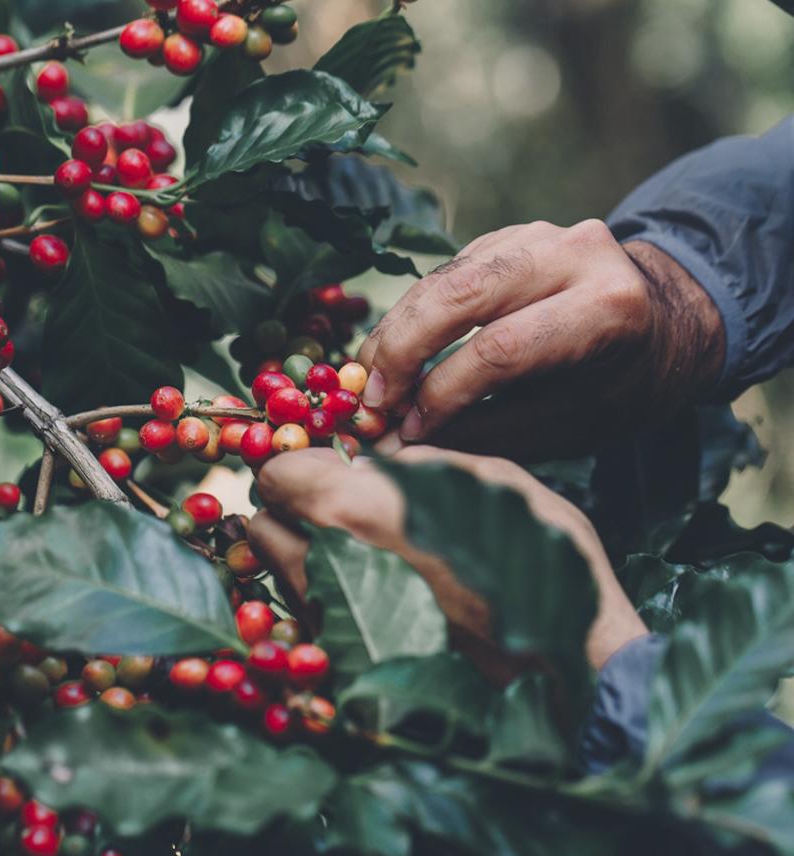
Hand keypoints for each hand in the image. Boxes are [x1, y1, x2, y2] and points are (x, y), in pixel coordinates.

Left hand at [247, 445, 646, 671]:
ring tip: (364, 553)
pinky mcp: (343, 666)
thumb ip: (415, 464)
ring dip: (306, 556)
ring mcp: (331, 625)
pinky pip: (310, 618)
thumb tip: (371, 466)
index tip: (329, 469)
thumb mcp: (488, 481)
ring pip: (280, 575)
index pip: (275, 475)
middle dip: (291, 512)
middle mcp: (326, 568)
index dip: (299, 466)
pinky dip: (328, 599)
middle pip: (263, 527)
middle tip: (338, 508)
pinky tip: (379, 594)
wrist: (564, 670)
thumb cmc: (538, 563)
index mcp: (355, 511)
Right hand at [356, 221, 725, 459]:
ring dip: (396, 330)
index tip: (405, 430)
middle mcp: (574, 255)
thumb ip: (484, 431)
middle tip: (369, 399)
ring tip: (369, 380)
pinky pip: (444, 273)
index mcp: (606, 311)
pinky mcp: (508, 234)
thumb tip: (401, 443)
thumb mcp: (566, 425)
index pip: (502, 350)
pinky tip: (395, 351)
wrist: (662, 323)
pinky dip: (412, 313)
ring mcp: (539, 234)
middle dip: (402, 349)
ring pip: (443, 278)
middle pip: (461, 295)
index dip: (442, 392)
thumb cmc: (617, 389)